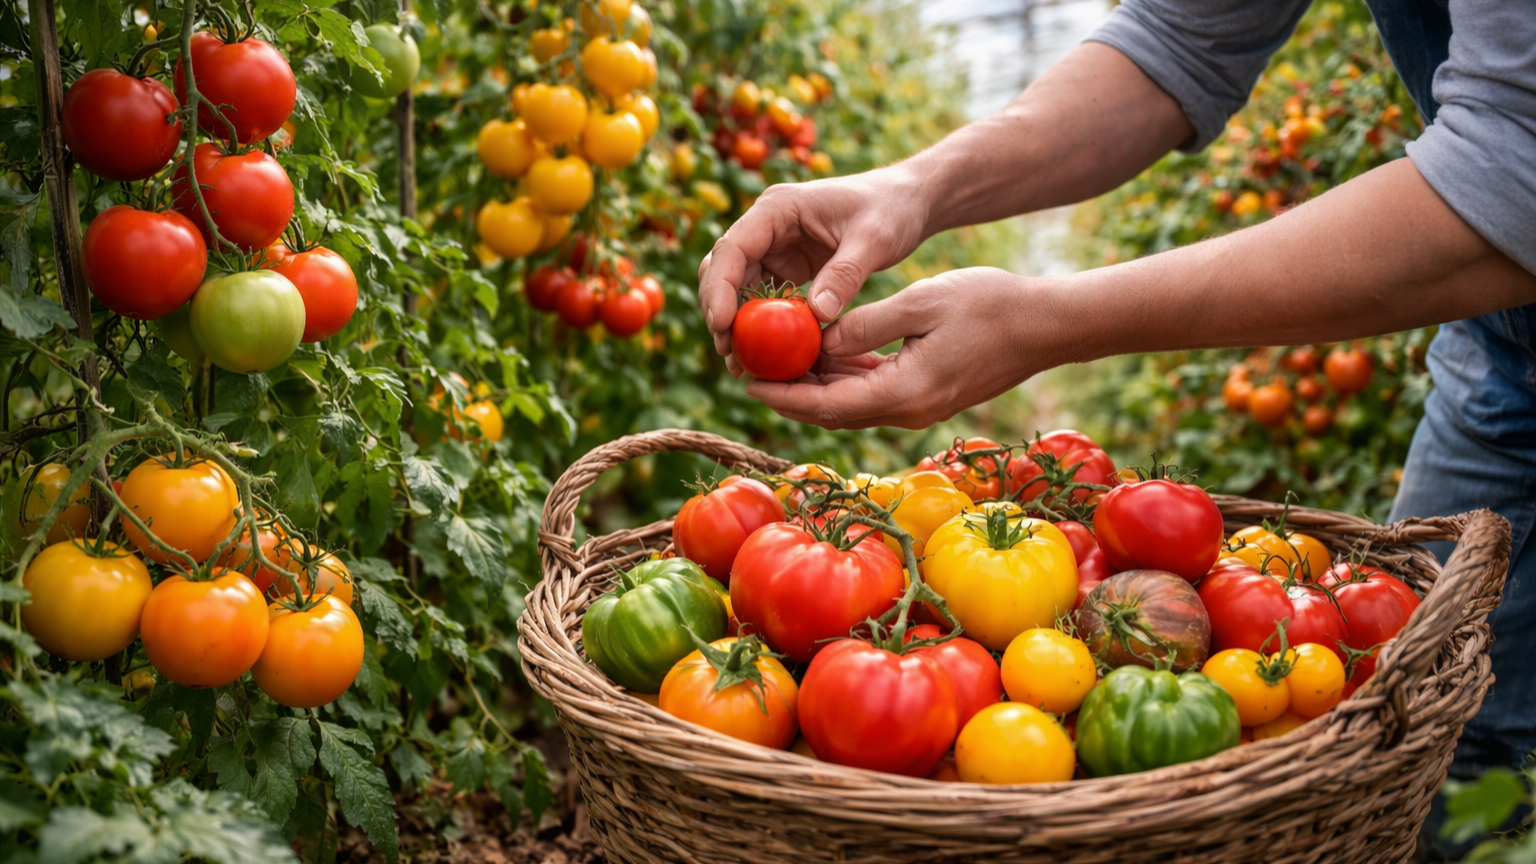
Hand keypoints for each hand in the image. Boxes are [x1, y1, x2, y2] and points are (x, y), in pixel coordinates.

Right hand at [696, 167, 928, 371]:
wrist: (907, 203)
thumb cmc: (892, 209)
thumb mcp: (874, 239)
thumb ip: (845, 274)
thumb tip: (817, 315)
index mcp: (778, 208)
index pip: (732, 248)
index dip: (720, 288)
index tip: (722, 326)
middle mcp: (767, 226)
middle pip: (723, 270)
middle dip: (720, 312)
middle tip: (729, 354)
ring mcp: (774, 247)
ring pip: (737, 289)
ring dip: (735, 325)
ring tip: (741, 365)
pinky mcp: (786, 267)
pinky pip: (762, 300)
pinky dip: (760, 327)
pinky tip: (765, 357)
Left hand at [747, 267, 1080, 428]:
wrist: (1047, 326)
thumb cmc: (989, 305)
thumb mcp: (920, 303)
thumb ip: (864, 325)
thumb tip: (817, 341)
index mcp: (902, 393)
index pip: (825, 405)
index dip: (782, 396)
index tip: (745, 382)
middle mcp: (907, 412)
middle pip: (832, 412)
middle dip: (790, 394)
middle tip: (749, 370)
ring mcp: (919, 408)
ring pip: (852, 405)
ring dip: (815, 387)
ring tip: (776, 362)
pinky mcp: (928, 396)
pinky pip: (874, 394)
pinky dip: (845, 380)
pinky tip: (823, 356)